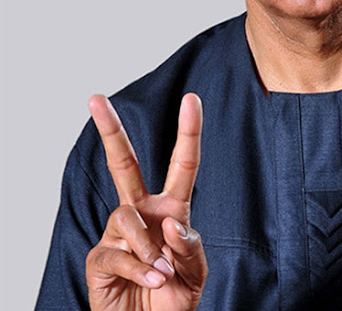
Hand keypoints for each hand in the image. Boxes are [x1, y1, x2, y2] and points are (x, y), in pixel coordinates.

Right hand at [85, 93, 207, 309]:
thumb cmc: (176, 296)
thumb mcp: (196, 271)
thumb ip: (190, 245)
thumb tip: (170, 223)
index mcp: (172, 209)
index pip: (182, 164)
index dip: (188, 131)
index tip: (191, 99)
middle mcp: (144, 213)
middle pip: (124, 165)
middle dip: (111, 131)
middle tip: (95, 99)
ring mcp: (119, 235)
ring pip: (125, 216)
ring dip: (148, 247)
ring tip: (161, 272)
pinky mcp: (100, 258)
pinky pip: (118, 252)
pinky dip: (140, 269)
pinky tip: (151, 280)